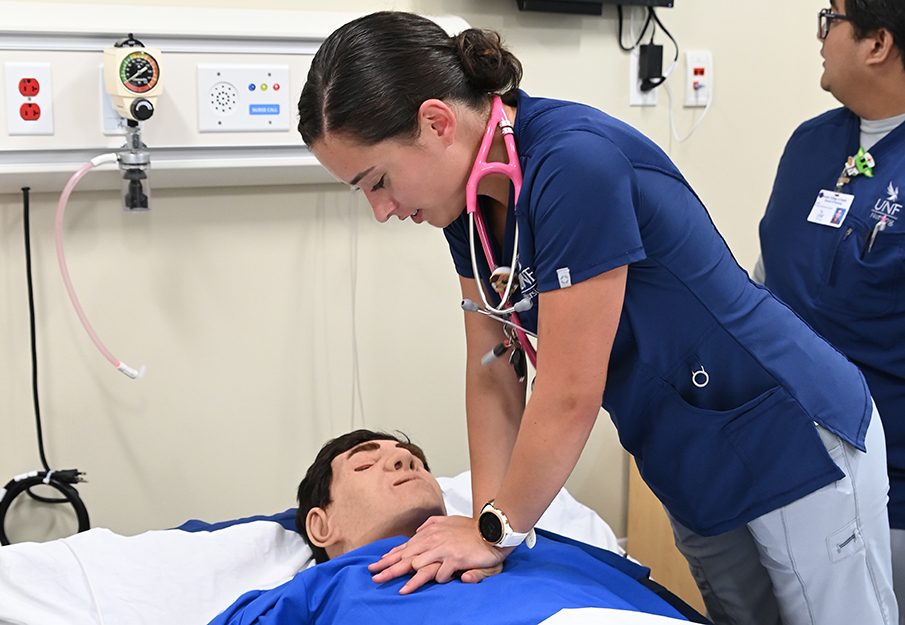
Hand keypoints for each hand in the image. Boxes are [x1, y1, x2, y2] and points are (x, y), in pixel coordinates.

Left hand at [367, 515, 508, 593]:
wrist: (492, 530)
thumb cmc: (471, 528)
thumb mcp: (450, 521)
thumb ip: (434, 523)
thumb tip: (420, 529)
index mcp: (431, 533)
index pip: (406, 547)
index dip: (391, 556)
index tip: (377, 564)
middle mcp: (434, 541)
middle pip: (407, 557)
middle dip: (390, 568)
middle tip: (375, 577)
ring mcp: (444, 549)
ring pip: (420, 566)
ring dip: (409, 579)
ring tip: (398, 588)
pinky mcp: (455, 558)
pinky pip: (440, 573)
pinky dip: (435, 579)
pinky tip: (424, 586)